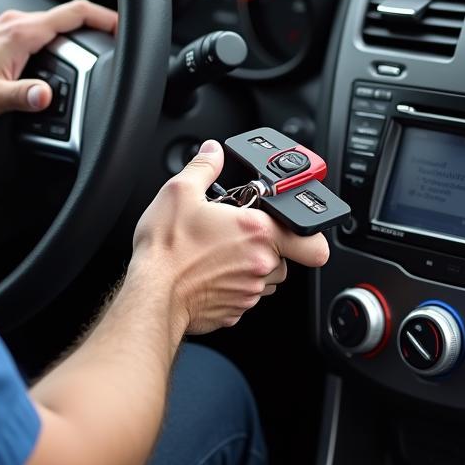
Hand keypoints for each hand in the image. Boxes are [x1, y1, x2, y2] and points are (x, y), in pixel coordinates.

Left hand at [0, 0, 117, 123]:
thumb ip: (24, 97)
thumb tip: (46, 96)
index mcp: (20, 32)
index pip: (74, 12)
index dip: (104, 16)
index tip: (122, 25)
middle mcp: (14, 22)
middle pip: (66, 17)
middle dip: (92, 30)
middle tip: (110, 46)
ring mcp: (5, 25)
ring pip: (50, 24)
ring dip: (70, 37)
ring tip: (84, 58)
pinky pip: (35, 31)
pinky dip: (51, 41)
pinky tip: (50, 61)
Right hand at [131, 140, 329, 334]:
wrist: (151, 294)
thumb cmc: (166, 249)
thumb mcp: (180, 192)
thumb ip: (204, 167)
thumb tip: (212, 152)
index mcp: (257, 232)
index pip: (313, 243)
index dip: (309, 234)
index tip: (293, 227)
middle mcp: (260, 265)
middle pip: (284, 256)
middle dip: (265, 244)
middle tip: (235, 233)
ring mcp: (249, 293)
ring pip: (264, 277)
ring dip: (249, 265)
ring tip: (217, 252)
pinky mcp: (234, 312)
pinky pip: (243, 296)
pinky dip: (231, 285)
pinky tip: (206, 272)